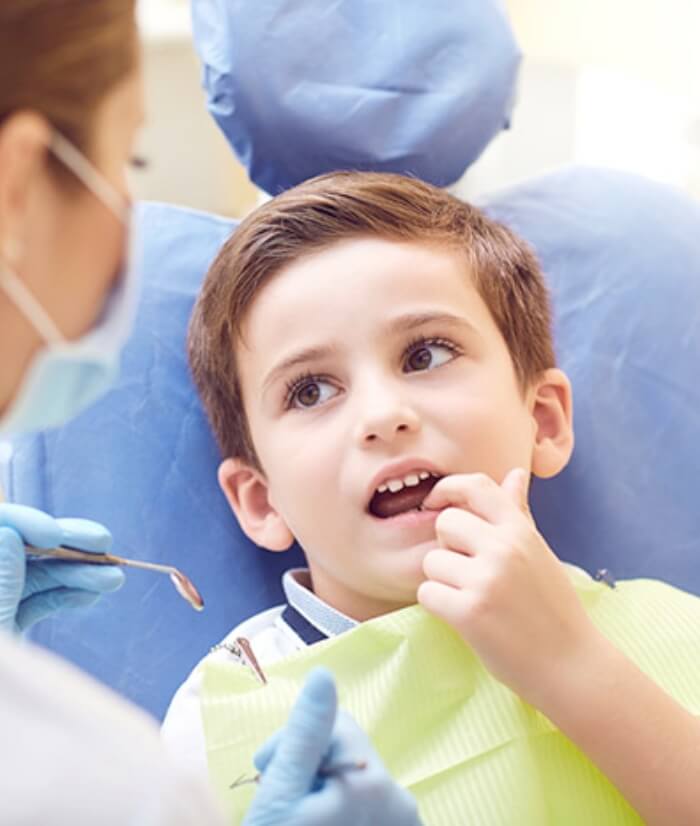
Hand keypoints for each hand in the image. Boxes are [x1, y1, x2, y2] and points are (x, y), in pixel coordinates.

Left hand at [0, 503, 124, 633]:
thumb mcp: (0, 634)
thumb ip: (2, 584)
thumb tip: (10, 533)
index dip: (24, 523)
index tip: (54, 534)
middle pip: (20, 549)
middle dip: (64, 546)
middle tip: (102, 543)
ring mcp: (0, 605)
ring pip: (35, 574)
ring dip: (77, 572)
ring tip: (113, 579)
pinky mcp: (11, 623)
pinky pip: (38, 599)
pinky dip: (66, 595)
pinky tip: (91, 595)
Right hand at [243, 668, 421, 825]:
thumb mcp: (280, 796)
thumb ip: (304, 734)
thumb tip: (323, 675)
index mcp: (373, 781)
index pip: (333, 724)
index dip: (295, 742)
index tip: (269, 773)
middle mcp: (400, 801)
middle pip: (347, 752)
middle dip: (309, 769)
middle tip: (280, 804)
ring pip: (355, 780)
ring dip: (323, 794)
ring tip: (297, 820)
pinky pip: (368, 808)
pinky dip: (342, 815)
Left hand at [418, 469, 598, 706]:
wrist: (572, 665)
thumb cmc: (554, 609)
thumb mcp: (539, 552)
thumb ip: (518, 513)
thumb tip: (513, 474)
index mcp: (520, 530)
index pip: (475, 486)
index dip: (448, 488)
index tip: (436, 502)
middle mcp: (503, 548)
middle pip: (445, 523)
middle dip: (447, 547)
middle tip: (467, 572)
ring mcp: (486, 580)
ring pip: (431, 561)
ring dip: (442, 581)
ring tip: (472, 598)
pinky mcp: (469, 612)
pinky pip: (427, 592)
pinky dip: (438, 606)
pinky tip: (462, 616)